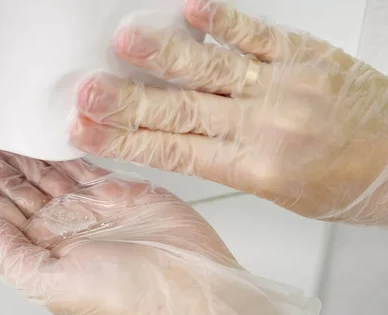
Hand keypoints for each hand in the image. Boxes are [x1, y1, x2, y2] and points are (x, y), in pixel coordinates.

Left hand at [0, 149, 318, 314]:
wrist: (188, 281)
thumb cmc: (128, 294)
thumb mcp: (52, 282)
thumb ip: (10, 253)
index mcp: (41, 250)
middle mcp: (60, 227)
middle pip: (11, 186)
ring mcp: (86, 207)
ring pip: (41, 170)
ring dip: (16, 151)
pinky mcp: (114, 189)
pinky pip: (77, 161)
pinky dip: (58, 147)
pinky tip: (42, 134)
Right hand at [68, 0, 387, 224]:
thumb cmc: (338, 182)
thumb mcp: (271, 188)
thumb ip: (220, 158)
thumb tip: (168, 137)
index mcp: (250, 167)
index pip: (171, 152)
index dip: (121, 141)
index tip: (85, 131)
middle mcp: (263, 127)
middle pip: (180, 112)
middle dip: (125, 103)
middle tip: (87, 92)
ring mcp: (282, 87)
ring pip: (212, 70)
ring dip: (164, 57)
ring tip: (125, 43)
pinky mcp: (303, 54)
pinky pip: (259, 34)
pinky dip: (224, 20)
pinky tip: (192, 9)